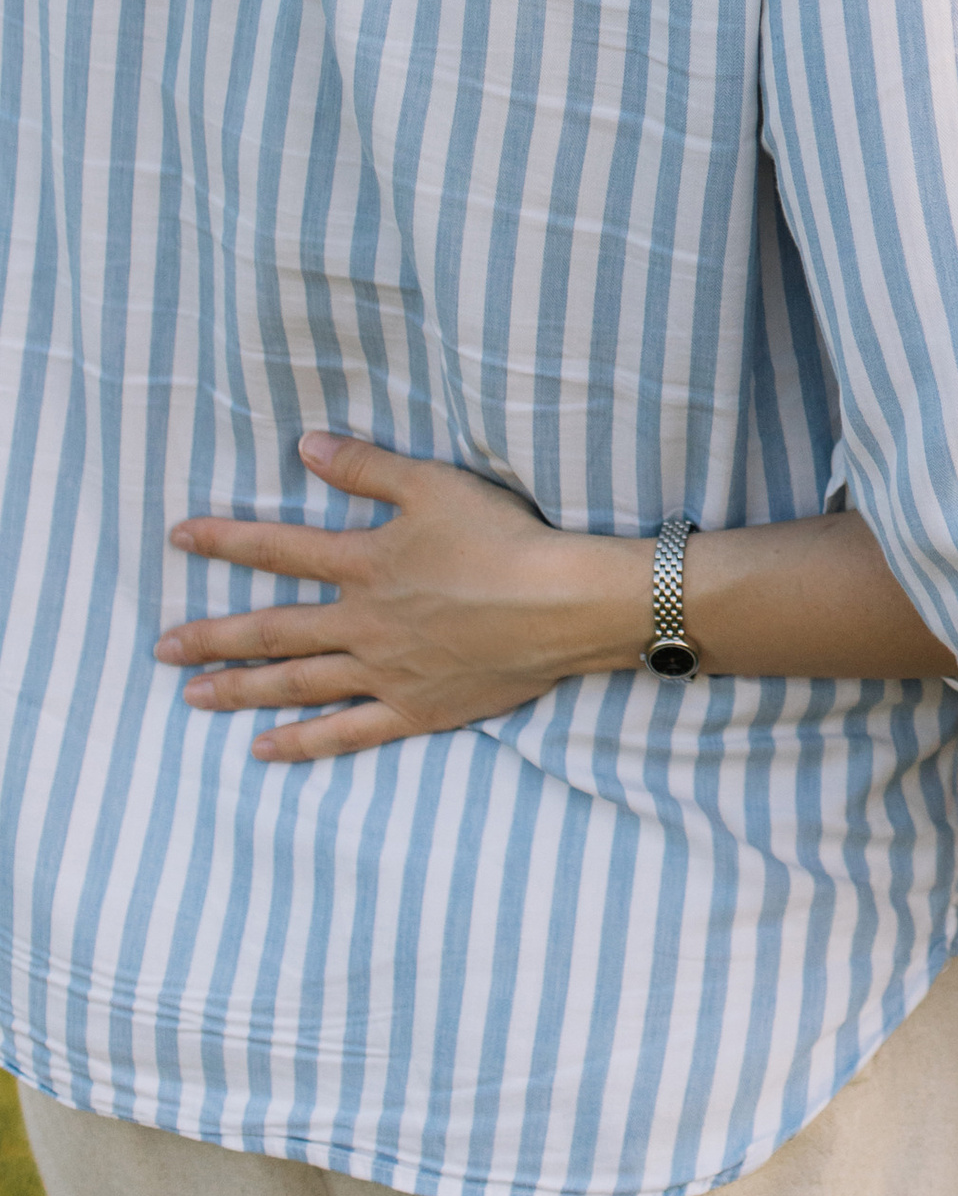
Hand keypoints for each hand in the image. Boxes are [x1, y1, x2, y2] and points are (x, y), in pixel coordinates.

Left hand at [157, 432, 650, 758]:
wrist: (557, 604)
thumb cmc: (501, 538)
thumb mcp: (433, 484)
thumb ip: (365, 467)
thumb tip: (304, 445)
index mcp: (364, 563)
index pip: (279, 549)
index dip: (226, 541)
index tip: (179, 539)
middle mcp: (362, 622)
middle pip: (273, 630)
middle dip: (213, 636)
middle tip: (163, 648)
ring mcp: (384, 671)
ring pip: (298, 683)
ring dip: (241, 689)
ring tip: (194, 697)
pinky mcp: (412, 709)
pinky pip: (346, 732)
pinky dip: (303, 743)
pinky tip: (263, 750)